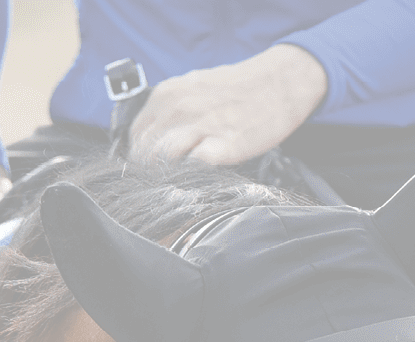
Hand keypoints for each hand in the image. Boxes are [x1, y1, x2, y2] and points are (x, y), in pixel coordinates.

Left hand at [129, 44, 327, 165]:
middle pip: (146, 152)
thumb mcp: (193, 88)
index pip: (137, 135)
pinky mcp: (223, 146)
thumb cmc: (238, 90)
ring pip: (164, 160)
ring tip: (177, 185)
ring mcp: (201, 127)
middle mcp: (180, 108)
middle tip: (161, 183)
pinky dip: (191, 177)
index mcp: (168, 94)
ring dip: (167, 177)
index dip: (140, 156)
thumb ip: (171, 111)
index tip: (148, 169)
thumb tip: (154, 138)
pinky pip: (194, 167)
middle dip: (150, 171)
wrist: (278, 83)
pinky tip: (197, 180)